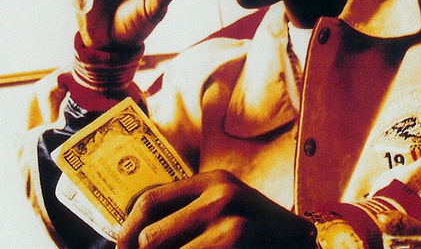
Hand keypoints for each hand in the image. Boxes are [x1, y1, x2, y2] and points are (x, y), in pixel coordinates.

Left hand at [117, 169, 316, 248]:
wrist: (298, 241)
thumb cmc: (255, 223)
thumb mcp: (224, 203)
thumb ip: (189, 207)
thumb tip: (135, 232)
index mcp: (212, 179)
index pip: (150, 200)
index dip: (128, 229)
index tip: (123, 247)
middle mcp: (220, 196)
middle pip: (150, 237)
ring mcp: (230, 226)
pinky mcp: (235, 246)